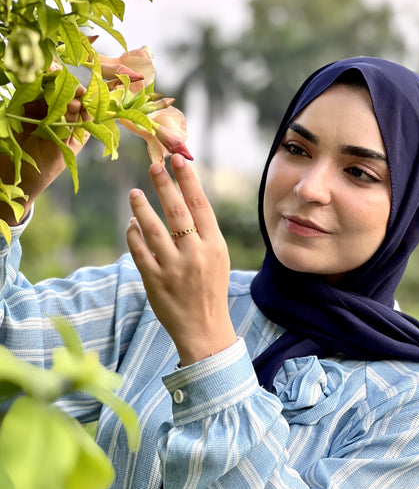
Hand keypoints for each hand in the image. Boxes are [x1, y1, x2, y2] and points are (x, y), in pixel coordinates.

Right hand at [0, 86, 89, 224]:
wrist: (14, 177)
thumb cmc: (43, 168)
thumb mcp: (59, 148)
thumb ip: (67, 125)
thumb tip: (76, 102)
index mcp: (77, 128)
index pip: (84, 106)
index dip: (82, 95)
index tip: (77, 93)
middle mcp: (61, 116)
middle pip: (66, 92)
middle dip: (64, 81)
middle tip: (59, 73)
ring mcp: (42, 111)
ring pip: (47, 88)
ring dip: (47, 77)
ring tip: (47, 70)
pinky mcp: (23, 108)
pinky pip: (28, 91)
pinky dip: (31, 82)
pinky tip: (34, 76)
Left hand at [126, 154, 236, 365]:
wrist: (205, 329)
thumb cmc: (211, 289)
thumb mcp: (218, 258)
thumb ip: (203, 232)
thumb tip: (183, 198)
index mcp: (214, 246)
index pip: (200, 205)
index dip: (188, 180)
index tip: (178, 159)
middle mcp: (195, 254)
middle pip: (177, 212)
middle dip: (164, 185)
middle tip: (154, 166)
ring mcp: (174, 268)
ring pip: (153, 229)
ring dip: (141, 207)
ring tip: (134, 193)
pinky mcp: (155, 281)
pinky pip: (139, 251)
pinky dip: (133, 234)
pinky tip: (131, 224)